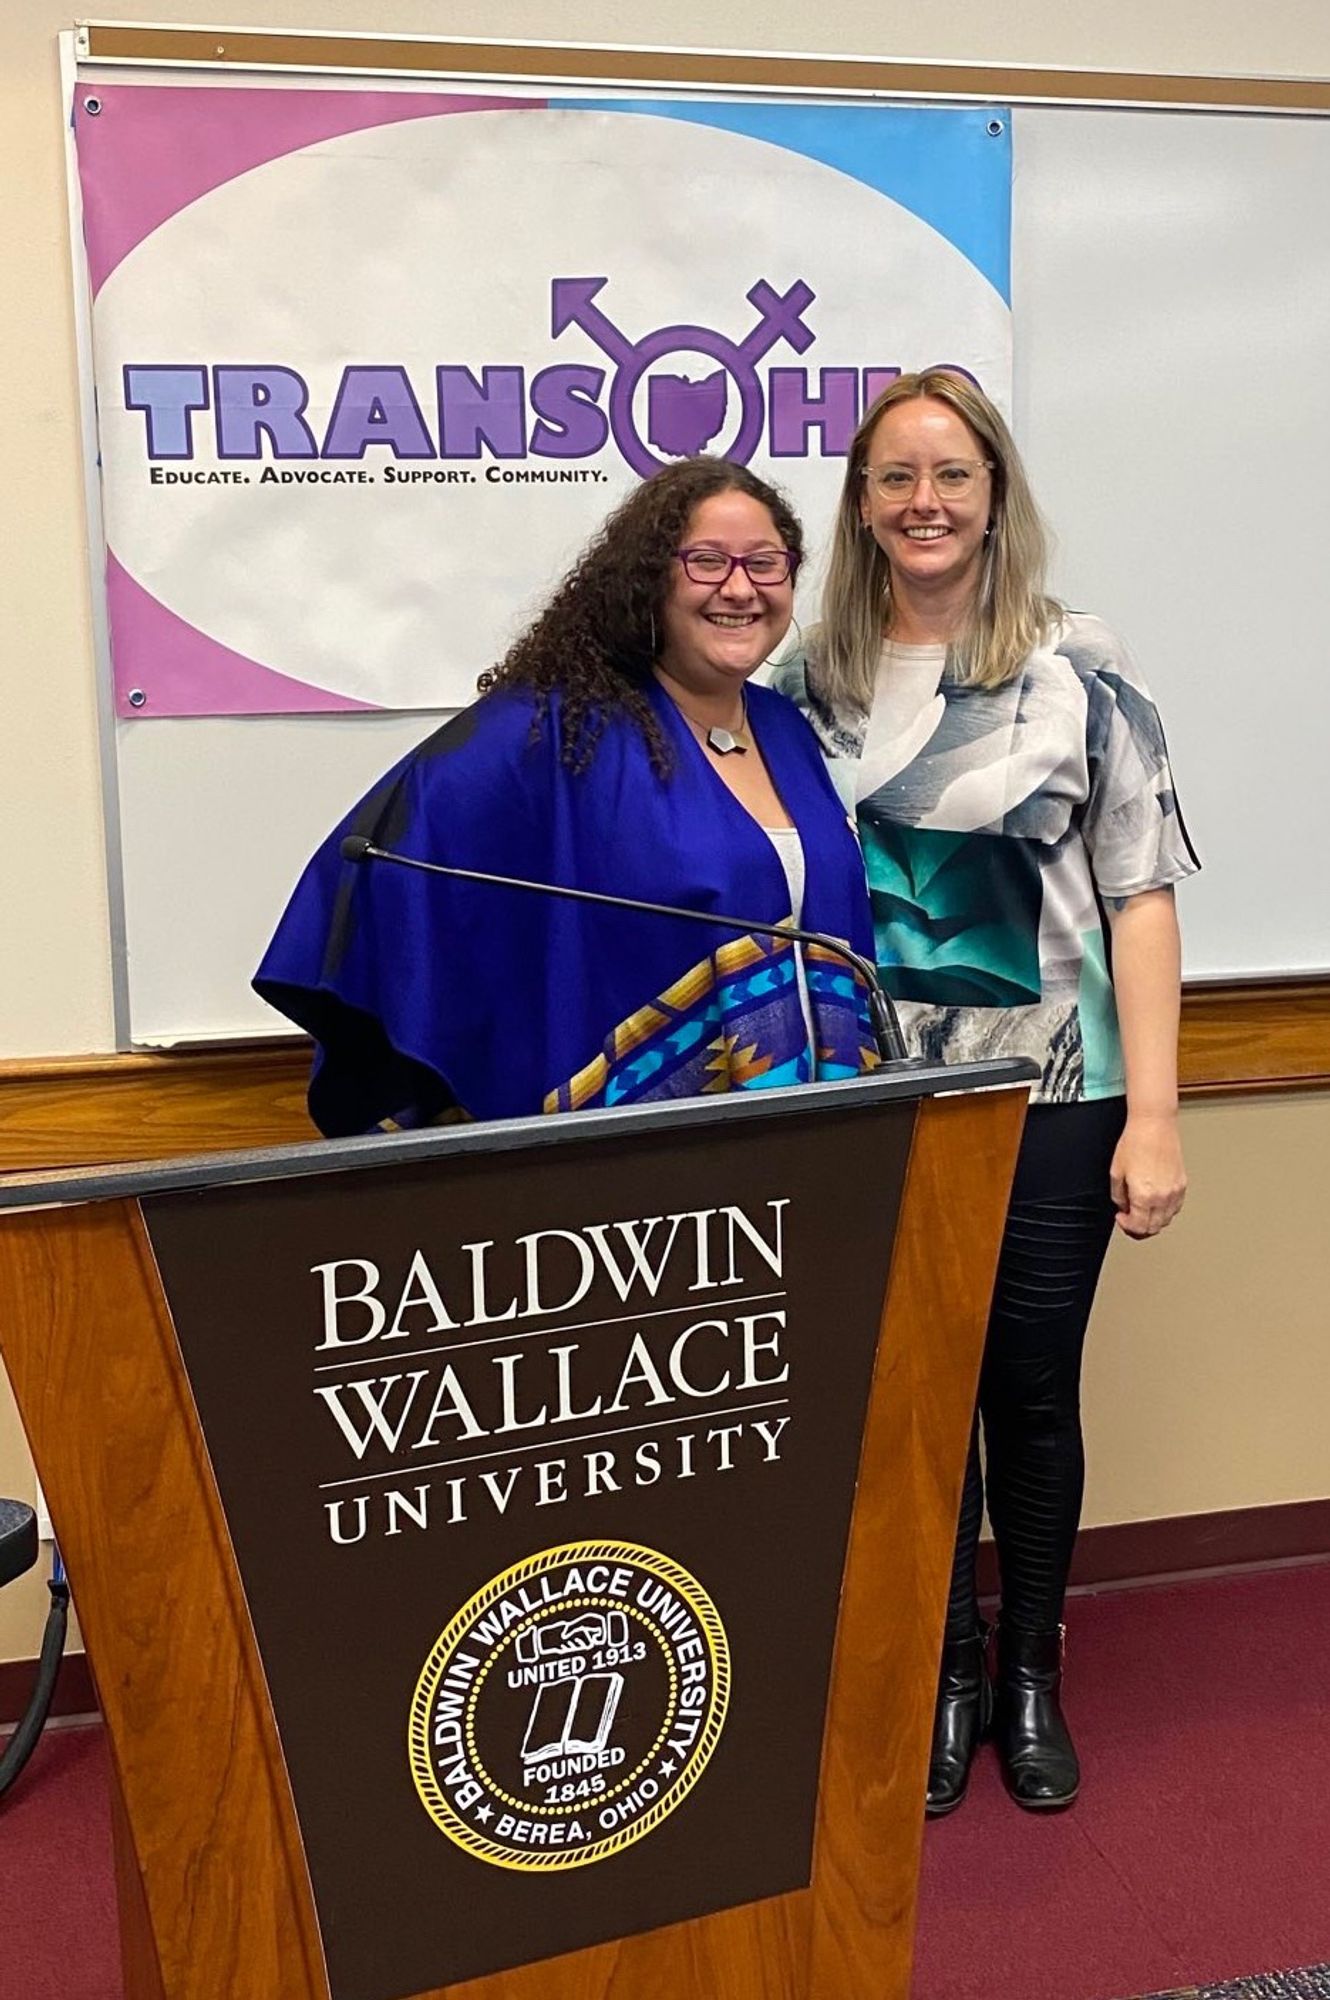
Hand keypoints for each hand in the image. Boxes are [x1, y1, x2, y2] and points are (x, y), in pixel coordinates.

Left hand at [1109, 1112, 1186, 1238]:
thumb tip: (1123, 1206)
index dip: (1127, 1226)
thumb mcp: (1116, 1172)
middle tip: (1129, 1218)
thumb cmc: (1135, 1142)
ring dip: (1152, 1220)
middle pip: (1154, 1228)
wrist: (1153, 1125)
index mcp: (1144, 1196)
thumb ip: (1118, 1196)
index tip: (1121, 1218)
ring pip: (1166, 1220)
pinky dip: (1164, 1211)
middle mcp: (1163, 1196)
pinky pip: (1175, 1207)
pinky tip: (1155, 1202)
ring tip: (1141, 1210)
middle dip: (1139, 1227)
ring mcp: (1175, 1191)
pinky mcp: (1182, 1183)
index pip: (1139, 1227)